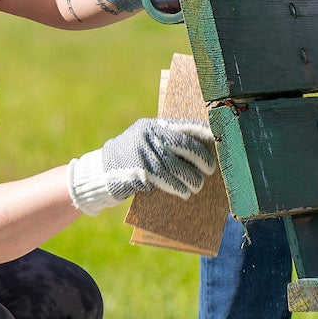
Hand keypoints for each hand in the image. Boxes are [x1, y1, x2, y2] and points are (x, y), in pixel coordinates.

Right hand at [67, 118, 218, 214]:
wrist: (99, 172)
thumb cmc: (129, 158)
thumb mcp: (145, 141)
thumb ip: (165, 141)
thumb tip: (199, 150)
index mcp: (154, 125)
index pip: (185, 125)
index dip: (204, 132)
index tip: (218, 138)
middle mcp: (149, 135)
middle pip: (184, 145)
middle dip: (200, 159)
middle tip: (210, 170)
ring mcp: (143, 152)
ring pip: (176, 166)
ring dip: (191, 179)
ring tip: (197, 186)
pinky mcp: (138, 170)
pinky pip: (165, 180)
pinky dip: (177, 187)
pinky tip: (184, 193)